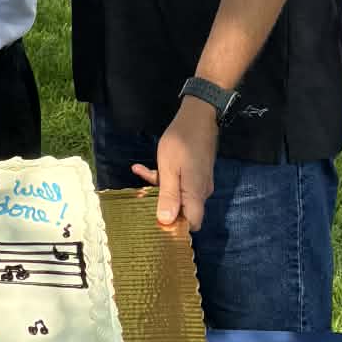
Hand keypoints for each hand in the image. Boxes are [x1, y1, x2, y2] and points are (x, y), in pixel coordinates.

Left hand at [132, 98, 217, 231]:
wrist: (198, 115)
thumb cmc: (182, 141)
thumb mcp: (168, 168)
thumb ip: (168, 195)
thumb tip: (166, 221)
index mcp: (195, 194)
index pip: (191, 224)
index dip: (175, 227)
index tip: (155, 221)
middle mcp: (201, 192)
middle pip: (183, 210)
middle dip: (162, 205)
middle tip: (141, 196)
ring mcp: (199, 182)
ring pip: (178, 194)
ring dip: (159, 187)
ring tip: (140, 172)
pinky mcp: (195, 172)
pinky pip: (179, 182)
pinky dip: (164, 177)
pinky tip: (142, 167)